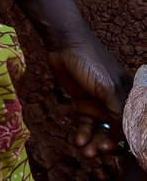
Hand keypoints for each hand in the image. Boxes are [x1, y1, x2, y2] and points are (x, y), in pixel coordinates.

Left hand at [17, 0, 132, 160]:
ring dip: (94, 142)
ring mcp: (99, 103)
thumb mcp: (108, 87)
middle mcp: (116, 103)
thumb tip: (124, 134)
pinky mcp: (83, 102)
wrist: (64, 44)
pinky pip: (85, 123)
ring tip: (85, 151)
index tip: (113, 150)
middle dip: (107, 144)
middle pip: (116, 131)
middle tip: (97, 152)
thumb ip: (118, 110)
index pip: (131, 125)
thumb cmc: (91, 62)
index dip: (124, 140)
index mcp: (129, 97)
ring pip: (100, 130)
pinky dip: (82, 133)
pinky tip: (77, 141)